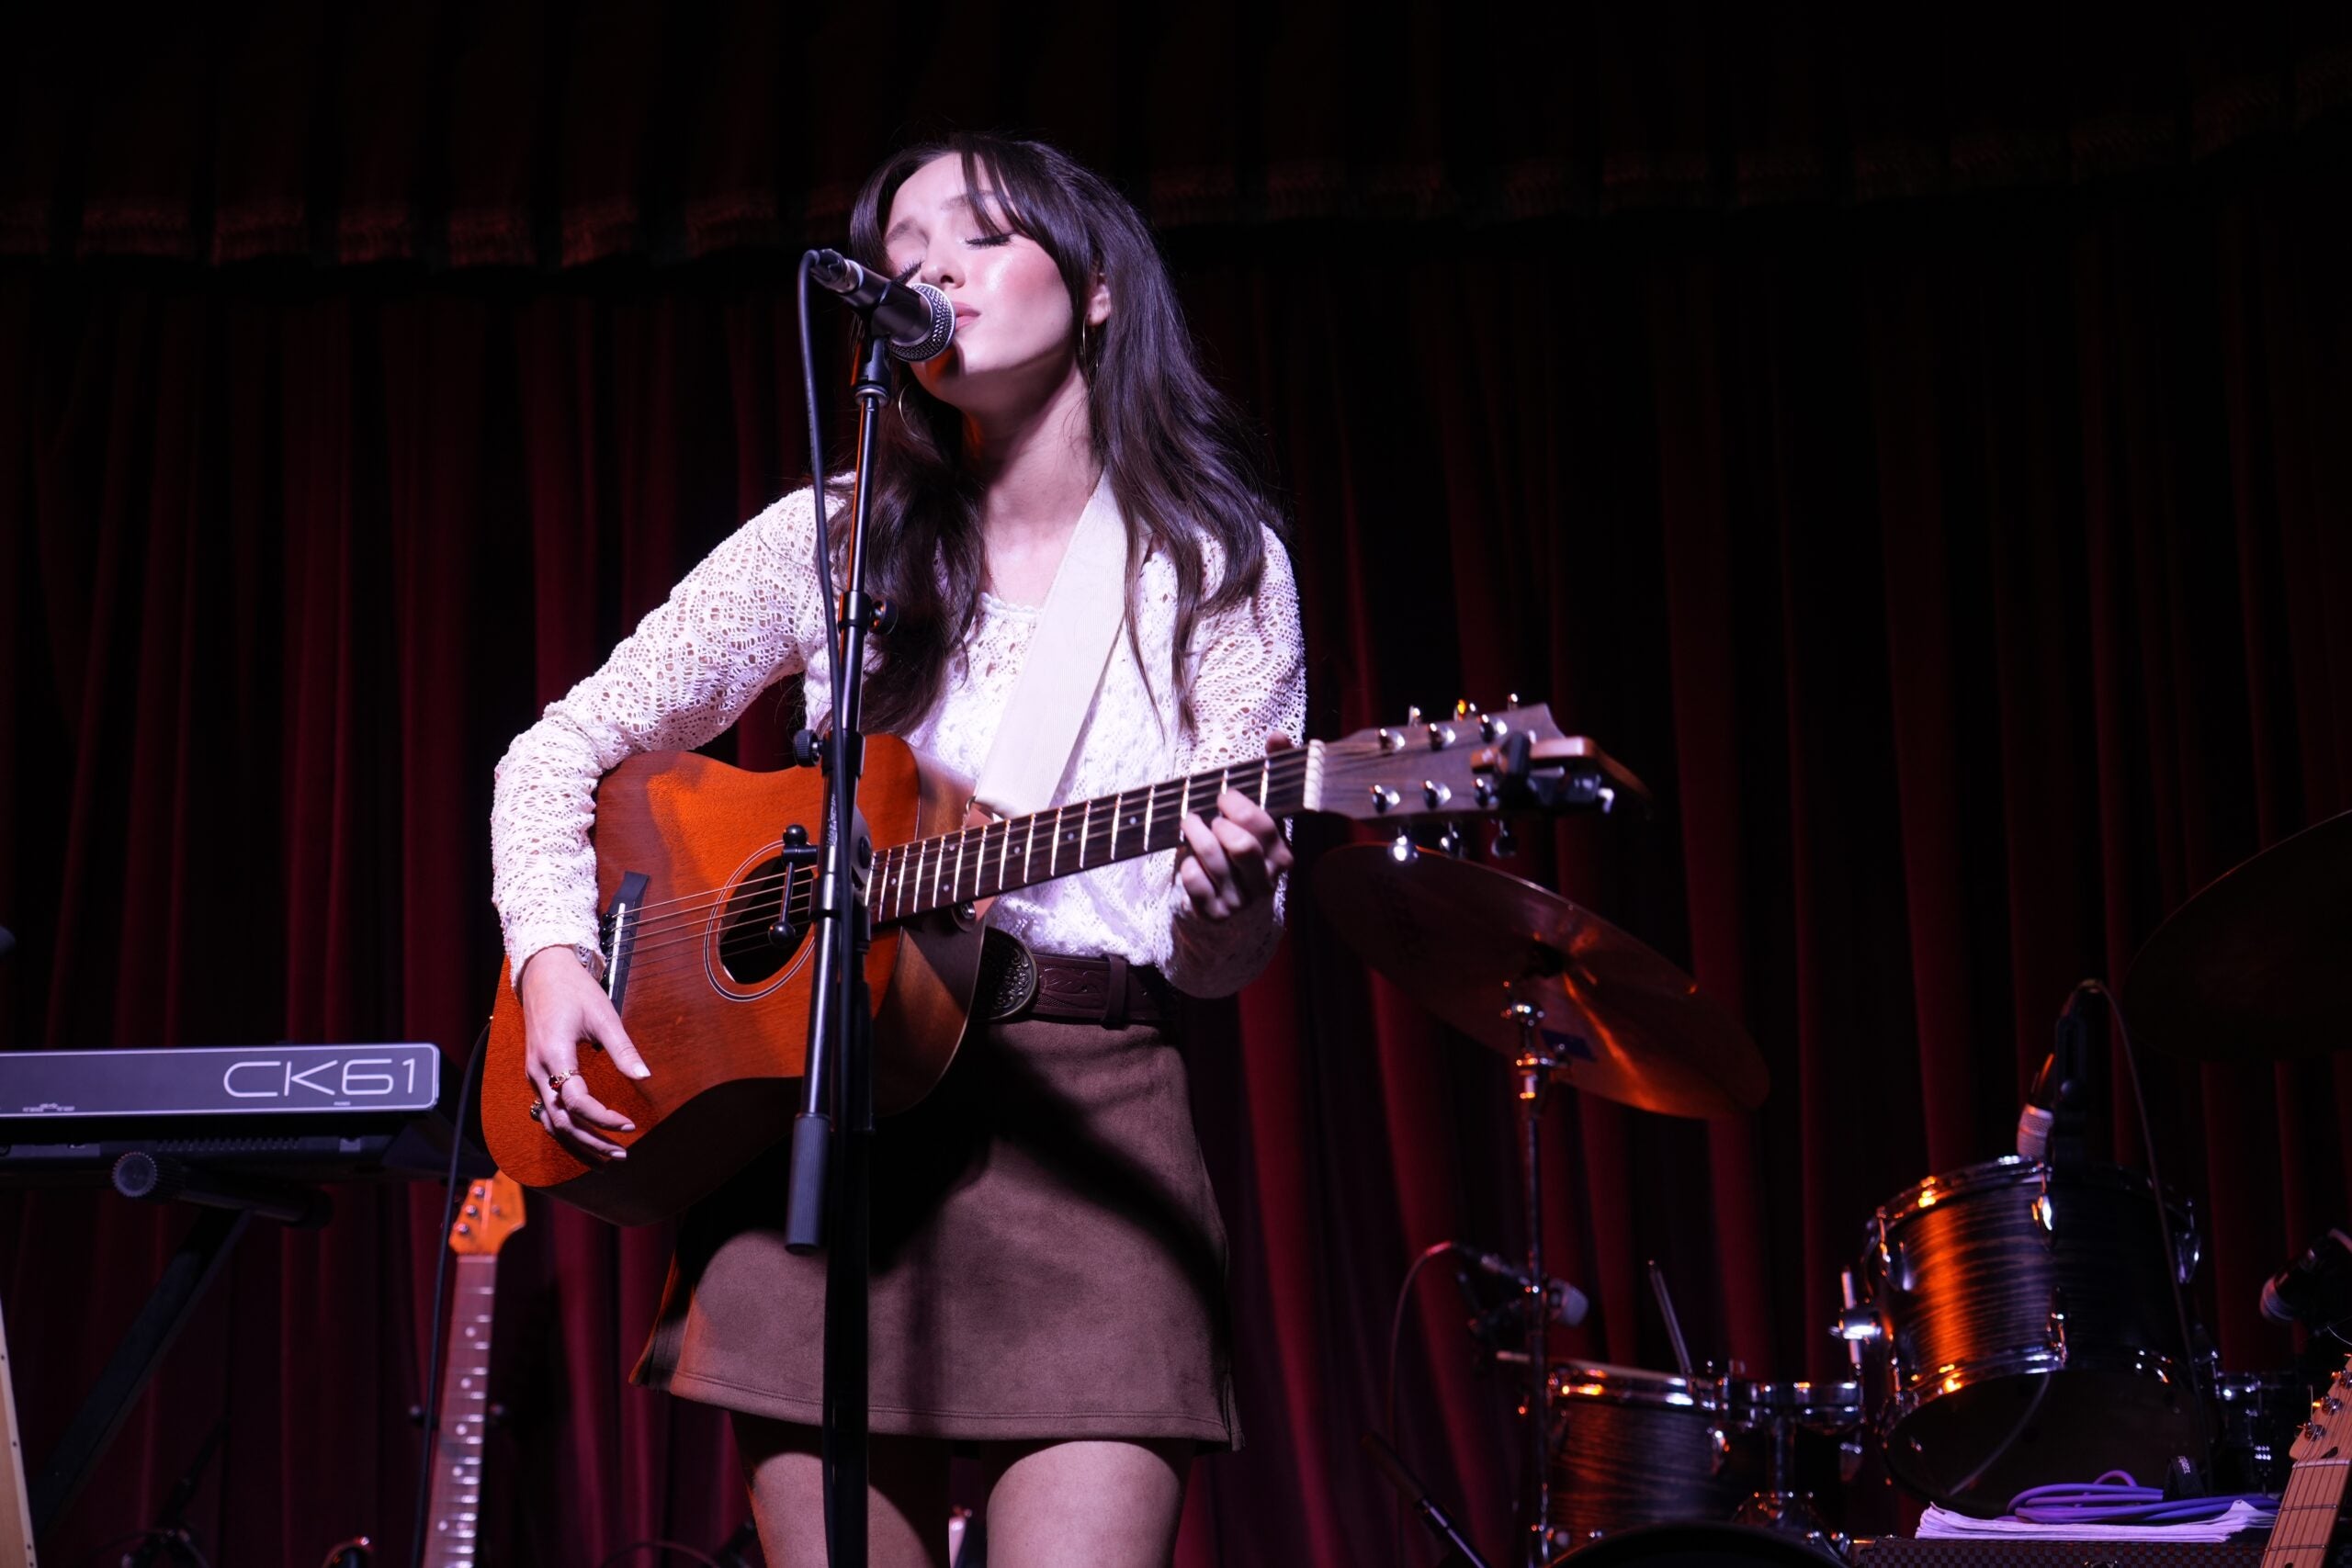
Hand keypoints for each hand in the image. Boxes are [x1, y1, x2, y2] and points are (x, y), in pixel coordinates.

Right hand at [517, 945, 650, 1161]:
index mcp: (554, 1055)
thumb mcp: (604, 1016)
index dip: (602, 1118)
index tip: (628, 1124)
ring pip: (550, 1122)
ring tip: (605, 1158)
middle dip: (590, 1143)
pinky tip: (585, 1139)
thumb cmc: (574, 990)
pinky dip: (566, 1130)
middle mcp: (538, 1071)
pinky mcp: (536, 1074)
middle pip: (560, 1122)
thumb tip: (645, 1077)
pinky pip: (547, 1111)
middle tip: (620, 1155)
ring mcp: (533, 1074)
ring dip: (577, 1142)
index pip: (576, 1102)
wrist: (542, 973)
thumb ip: (623, 1049)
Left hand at [1176, 738, 1296, 920]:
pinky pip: (1195, 885)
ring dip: (1195, 836)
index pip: (1265, 827)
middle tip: (1208, 814)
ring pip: (1214, 862)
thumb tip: (1278, 735)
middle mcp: (1266, 881)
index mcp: (1281, 855)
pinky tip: (1188, 859)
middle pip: (1242, 847)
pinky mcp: (1215, 914)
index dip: (1240, 807)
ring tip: (1189, 824)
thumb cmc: (1242, 846)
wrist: (1229, 902)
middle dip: (1218, 823)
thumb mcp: (1259, 814)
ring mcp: (1241, 900)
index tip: (1224, 796)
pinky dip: (1187, 866)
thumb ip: (1271, 772)